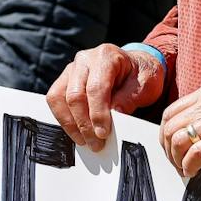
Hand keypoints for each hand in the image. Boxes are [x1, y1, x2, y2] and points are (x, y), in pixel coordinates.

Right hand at [47, 44, 165, 151]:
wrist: (135, 67)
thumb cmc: (140, 76)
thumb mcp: (145, 85)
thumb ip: (129, 99)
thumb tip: (113, 116)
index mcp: (106, 56)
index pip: (96, 88)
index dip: (97, 114)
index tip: (103, 134)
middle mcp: (85, 60)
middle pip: (75, 95)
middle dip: (84, 124)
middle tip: (96, 144)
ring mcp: (71, 69)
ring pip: (58, 98)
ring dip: (70, 124)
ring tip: (85, 141)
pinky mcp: (64, 81)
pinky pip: (55, 100)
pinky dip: (63, 119)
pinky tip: (77, 132)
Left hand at [158, 83, 200, 176]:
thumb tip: (190, 138)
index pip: (171, 112)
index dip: (164, 134)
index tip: (170, 149)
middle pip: (169, 126)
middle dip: (167, 150)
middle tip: (176, 164)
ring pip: (177, 138)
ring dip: (177, 160)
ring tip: (185, 169)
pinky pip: (196, 152)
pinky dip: (190, 165)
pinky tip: (194, 172)